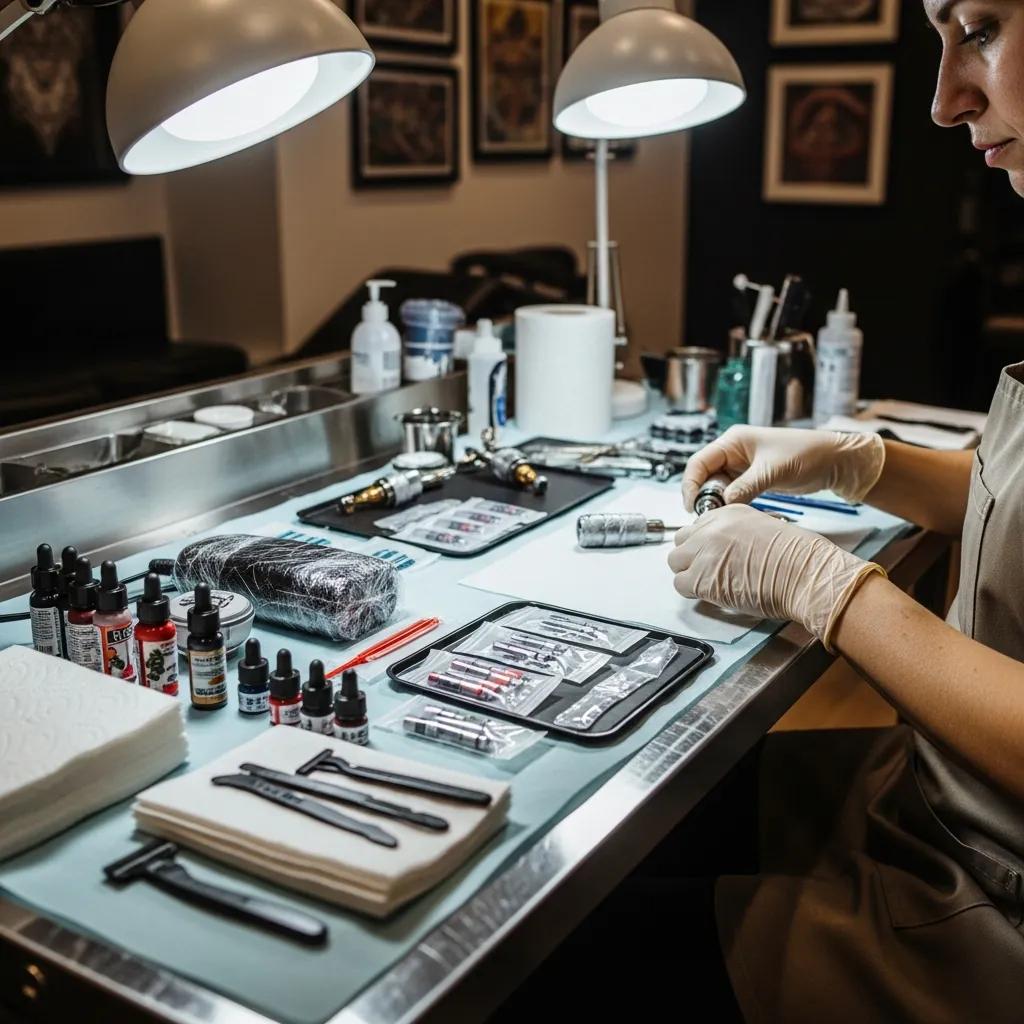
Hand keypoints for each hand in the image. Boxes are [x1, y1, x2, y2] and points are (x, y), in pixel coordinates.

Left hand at [667, 504, 883, 649]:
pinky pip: (680, 585)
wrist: (803, 572)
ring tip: (711, 583)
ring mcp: (704, 551)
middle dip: (691, 557)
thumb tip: (727, 550)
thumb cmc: (796, 557)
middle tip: (708, 571)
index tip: (711, 556)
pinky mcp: (702, 577)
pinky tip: (712, 593)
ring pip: (676, 562)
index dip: (703, 545)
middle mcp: (712, 528)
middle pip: (681, 542)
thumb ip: (738, 534)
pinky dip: (693, 592)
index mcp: (729, 513)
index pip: (697, 527)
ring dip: (689, 574)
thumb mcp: (764, 528)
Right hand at [681, 425, 884, 511]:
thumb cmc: (806, 454)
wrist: (834, 462)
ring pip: (718, 488)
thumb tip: (722, 505)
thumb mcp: (772, 470)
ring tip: (721, 519)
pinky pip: (732, 494)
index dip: (691, 484)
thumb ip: (745, 487)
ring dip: (717, 503)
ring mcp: (742, 468)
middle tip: (707, 516)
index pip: (699, 462)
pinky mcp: (752, 480)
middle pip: (705, 476)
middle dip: (703, 496)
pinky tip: (734, 516)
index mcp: (733, 441)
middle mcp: (733, 453)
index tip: (692, 505)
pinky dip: (731, 505)